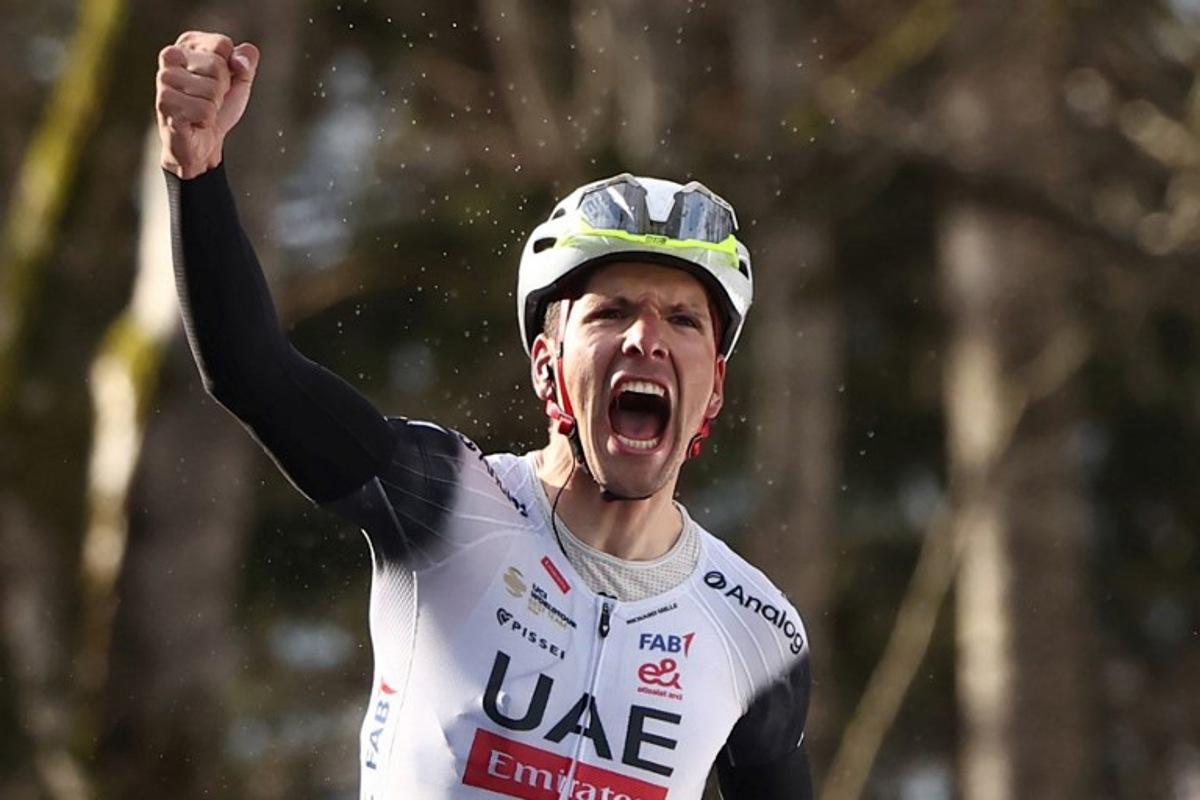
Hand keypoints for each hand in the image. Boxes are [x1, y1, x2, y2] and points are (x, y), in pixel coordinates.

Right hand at [155, 31, 258, 178]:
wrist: (201, 145)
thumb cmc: (217, 110)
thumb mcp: (238, 83)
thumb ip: (246, 63)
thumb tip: (245, 54)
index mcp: (187, 44)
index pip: (222, 44)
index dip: (230, 68)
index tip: (218, 81)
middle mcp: (170, 56)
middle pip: (217, 65)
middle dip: (222, 88)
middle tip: (209, 100)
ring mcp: (165, 79)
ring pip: (212, 88)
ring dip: (213, 106)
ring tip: (200, 110)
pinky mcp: (165, 102)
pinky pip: (205, 109)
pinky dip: (206, 120)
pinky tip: (194, 121)